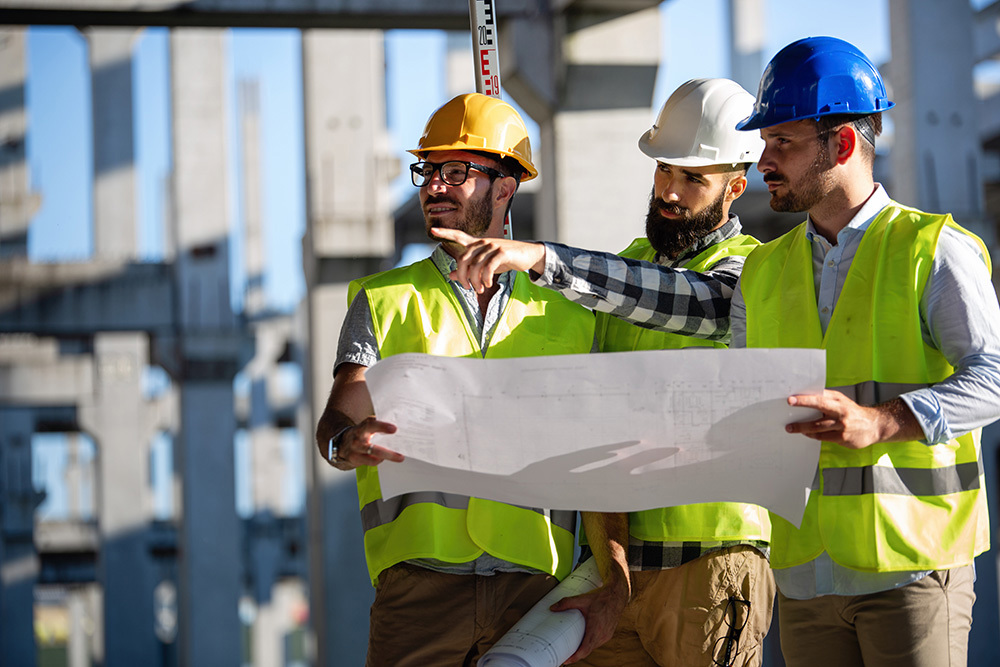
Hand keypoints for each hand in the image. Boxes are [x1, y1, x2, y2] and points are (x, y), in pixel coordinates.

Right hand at [334, 416, 403, 468]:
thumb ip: (377, 424)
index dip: (383, 426)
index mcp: (362, 428)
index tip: (394, 429)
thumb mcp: (366, 425)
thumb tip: (396, 423)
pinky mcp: (356, 459)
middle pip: (374, 448)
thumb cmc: (359, 433)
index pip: (371, 425)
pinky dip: (379, 460)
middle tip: (400, 455)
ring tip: (399, 457)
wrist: (342, 444)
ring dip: (387, 457)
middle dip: (389, 453)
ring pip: (374, 457)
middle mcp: (358, 440)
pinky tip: (385, 458)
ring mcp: (357, 451)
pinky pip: (371, 462)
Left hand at [430, 227, 545, 293]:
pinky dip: (486, 278)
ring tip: (480, 289)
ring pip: (475, 265)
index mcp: (477, 244)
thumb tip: (450, 275)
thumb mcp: (485, 265)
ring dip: (475, 281)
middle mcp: (483, 242)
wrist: (528, 255)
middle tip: (467, 288)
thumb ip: (468, 269)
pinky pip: (488, 267)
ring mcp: (493, 246)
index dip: (446, 233)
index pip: (459, 235)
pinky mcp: (502, 252)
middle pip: (463, 259)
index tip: (433, 229)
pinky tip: (488, 284)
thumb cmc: (505, 260)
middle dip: (462, 276)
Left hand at [549, 579, 627, 663]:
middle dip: (576, 654)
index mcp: (596, 630)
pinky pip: (597, 642)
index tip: (566, 660)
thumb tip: (552, 608)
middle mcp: (602, 635)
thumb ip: (566, 603)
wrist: (617, 596)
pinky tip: (583, 640)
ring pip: (593, 647)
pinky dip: (590, 644)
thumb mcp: (582, 599)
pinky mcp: (608, 634)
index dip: (575, 657)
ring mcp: (606, 635)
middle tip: (564, 654)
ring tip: (572, 648)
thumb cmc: (601, 598)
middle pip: (587, 650)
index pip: (585, 650)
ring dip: (584, 649)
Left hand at [785, 391, 920, 448]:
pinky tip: (806, 434)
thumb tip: (805, 395)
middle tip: (788, 420)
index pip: (819, 399)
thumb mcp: (841, 400)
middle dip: (802, 417)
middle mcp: (841, 413)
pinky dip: (813, 435)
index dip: (804, 399)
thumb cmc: (852, 411)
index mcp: (839, 401)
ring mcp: (842, 427)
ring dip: (803, 429)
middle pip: (819, 414)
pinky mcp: (843, 439)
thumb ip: (825, 398)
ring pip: (819, 428)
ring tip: (791, 428)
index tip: (790, 400)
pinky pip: (823, 438)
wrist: (874, 425)